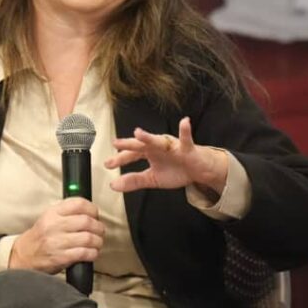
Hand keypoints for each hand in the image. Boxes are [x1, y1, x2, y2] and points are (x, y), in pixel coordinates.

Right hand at [9, 197, 104, 273]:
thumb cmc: (40, 237)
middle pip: (87, 221)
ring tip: (97, 243)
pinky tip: (92, 253)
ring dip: (97, 241)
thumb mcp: (49, 218)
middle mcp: (54, 225)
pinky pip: (84, 253)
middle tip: (99, 231)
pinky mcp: (60, 257)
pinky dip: (93, 253)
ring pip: (88, 238)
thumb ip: (67, 212)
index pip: (78, 204)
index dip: (93, 209)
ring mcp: (57, 242)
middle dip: (98, 227)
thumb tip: (90, 210)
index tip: (95, 215)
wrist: (23, 256)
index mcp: (52, 213)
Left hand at [105, 117, 227, 195]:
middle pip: (141, 145)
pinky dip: (186, 131)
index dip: (120, 158)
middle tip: (116, 144)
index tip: (108, 164)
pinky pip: (186, 139)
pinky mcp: (187, 149)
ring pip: (158, 141)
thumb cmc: (177, 170)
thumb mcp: (153, 179)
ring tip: (138, 133)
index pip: (132, 154)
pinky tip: (185, 122)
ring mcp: (172, 146)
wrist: (199, 171)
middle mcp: (158, 146)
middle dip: (129, 145)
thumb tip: (113, 185)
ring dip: (149, 137)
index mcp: (149, 153)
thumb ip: (134, 181)